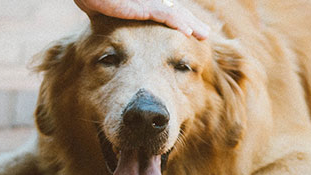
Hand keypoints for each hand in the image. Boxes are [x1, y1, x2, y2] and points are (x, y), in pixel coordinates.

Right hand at [74, 0, 209, 39]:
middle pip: (176, 10)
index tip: (191, 30)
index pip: (167, 10)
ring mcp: (148, 1)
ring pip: (176, 13)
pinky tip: (188, 33)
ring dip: (191, 25)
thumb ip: (114, 15)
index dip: (181, 19)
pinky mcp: (144, 5)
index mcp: (143, 1)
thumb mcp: (106, 9)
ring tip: (204, 35)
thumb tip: (109, 26)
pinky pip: (165, 15)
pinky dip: (178, 24)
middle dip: (192, 22)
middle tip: (205, 34)